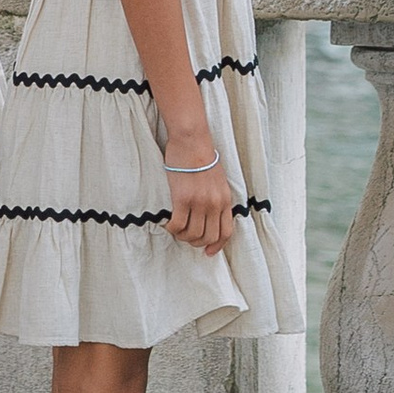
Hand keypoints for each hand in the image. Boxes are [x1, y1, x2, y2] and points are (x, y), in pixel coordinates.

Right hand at [163, 123, 236, 254]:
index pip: (226, 232)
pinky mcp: (182, 198)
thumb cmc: (202, 155)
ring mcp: (199, 202)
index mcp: (225, 199)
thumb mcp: (218, 179)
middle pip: (208, 237)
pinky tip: (167, 224)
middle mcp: (214, 204)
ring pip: (192, 234)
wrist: (192, 140)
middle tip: (187, 238)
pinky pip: (178, 225)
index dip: (217, 246)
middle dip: (197, 243)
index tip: (208, 252)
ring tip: (176, 230)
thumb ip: (217, 198)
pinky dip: (172, 229)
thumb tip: (209, 215)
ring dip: (183, 237)